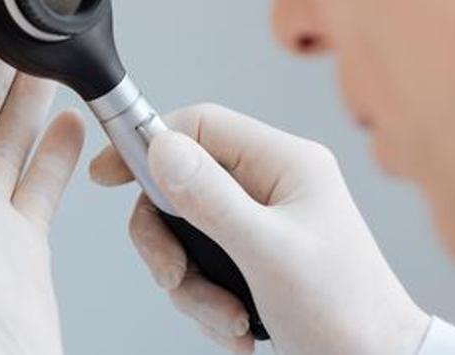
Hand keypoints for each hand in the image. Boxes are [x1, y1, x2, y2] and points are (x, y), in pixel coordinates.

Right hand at [90, 104, 429, 354]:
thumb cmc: (347, 313)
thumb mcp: (269, 254)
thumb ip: (211, 199)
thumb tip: (161, 148)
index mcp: (286, 164)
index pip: (201, 125)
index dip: (150, 144)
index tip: (107, 175)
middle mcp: (272, 186)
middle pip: (182, 186)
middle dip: (171, 243)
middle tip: (175, 279)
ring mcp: (262, 224)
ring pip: (186, 233)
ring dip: (192, 285)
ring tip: (227, 319)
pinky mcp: (255, 260)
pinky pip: (202, 267)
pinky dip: (208, 304)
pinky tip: (238, 329)